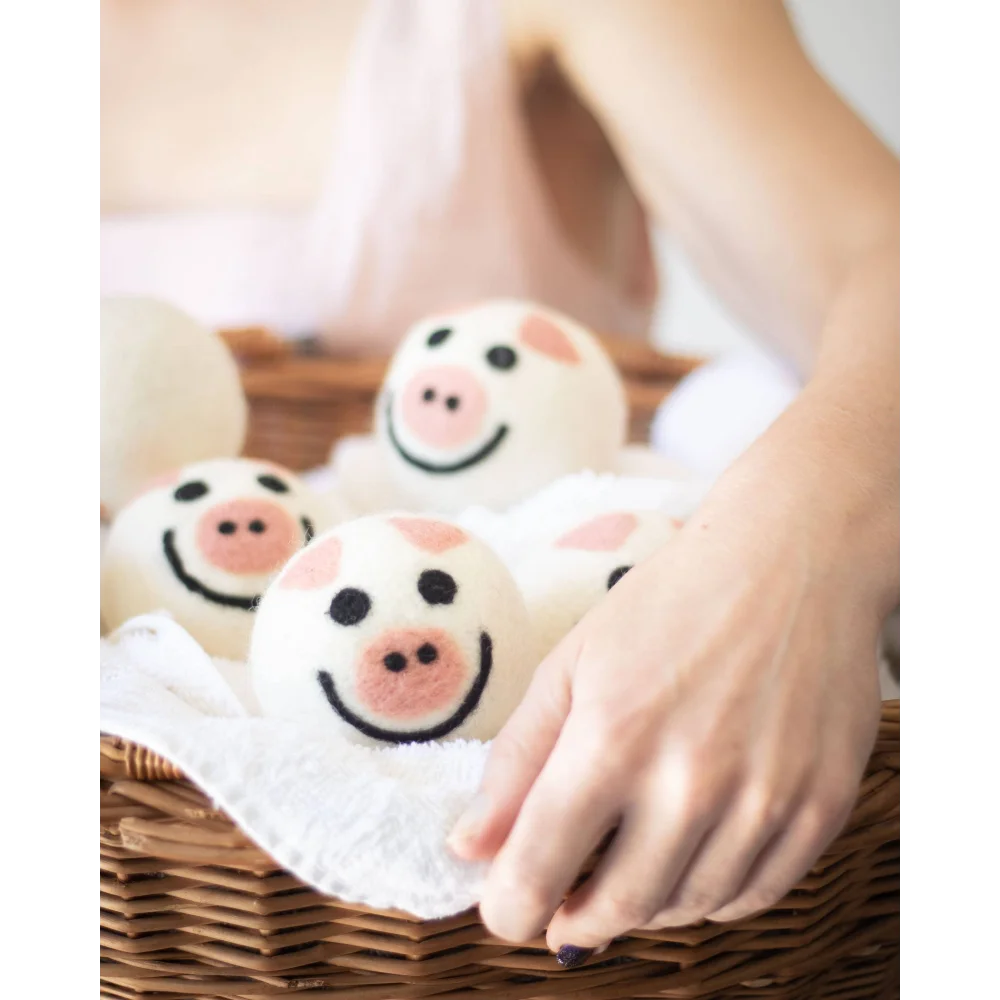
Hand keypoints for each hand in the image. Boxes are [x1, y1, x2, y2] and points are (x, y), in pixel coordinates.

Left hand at [447, 441, 895, 954]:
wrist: (792, 560)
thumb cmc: (669, 604)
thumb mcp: (573, 663)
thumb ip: (517, 761)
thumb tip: (469, 848)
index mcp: (613, 736)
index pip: (538, 869)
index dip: (509, 908)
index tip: (507, 908)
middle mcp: (691, 780)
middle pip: (615, 907)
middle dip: (574, 918)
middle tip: (564, 898)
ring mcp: (766, 797)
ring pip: (687, 909)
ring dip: (643, 904)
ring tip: (627, 862)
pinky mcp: (822, 804)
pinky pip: (757, 895)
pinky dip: (711, 894)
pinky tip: (690, 857)